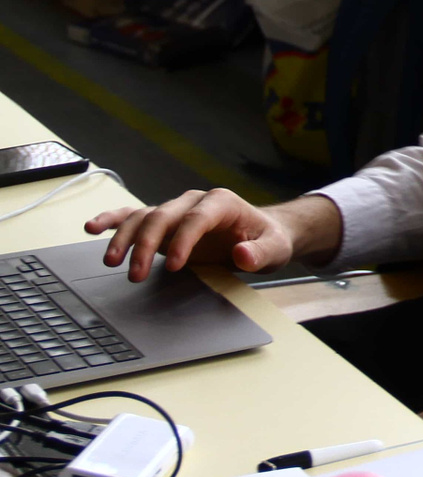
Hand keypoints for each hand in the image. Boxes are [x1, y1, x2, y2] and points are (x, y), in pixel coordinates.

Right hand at [84, 191, 341, 280]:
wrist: (261, 234)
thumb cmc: (267, 239)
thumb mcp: (274, 248)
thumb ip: (260, 252)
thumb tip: (242, 254)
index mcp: (222, 202)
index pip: (195, 219)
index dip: (183, 241)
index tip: (174, 266)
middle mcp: (194, 202)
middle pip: (163, 217)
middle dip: (146, 245)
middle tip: (135, 274)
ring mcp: (176, 211)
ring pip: (143, 217)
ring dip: (124, 238)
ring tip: (110, 262)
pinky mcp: (164, 224)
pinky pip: (133, 217)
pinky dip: (112, 220)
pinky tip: (92, 227)